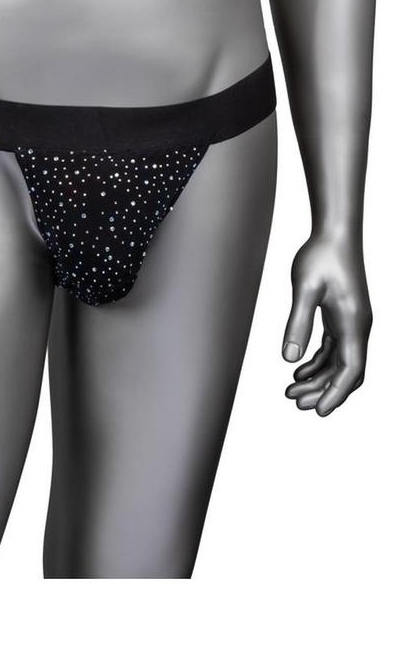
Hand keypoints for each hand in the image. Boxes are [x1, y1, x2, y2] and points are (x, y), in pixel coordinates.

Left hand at [281, 233, 371, 415]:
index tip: (319, 412)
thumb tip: (289, 359)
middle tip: (294, 403)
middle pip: (345, 372)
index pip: (350, 371)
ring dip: (317, 379)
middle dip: (322, 391)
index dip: (335, 394)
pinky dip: (317, 363)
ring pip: (338, 363)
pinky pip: (333, 349)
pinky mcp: (342, 317)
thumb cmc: (321, 256)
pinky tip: (297, 371)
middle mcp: (357, 327)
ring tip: (290, 391)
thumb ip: (298, 323)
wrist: (335, 233)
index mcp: (353, 324)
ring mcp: (351, 323)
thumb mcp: (305, 289)